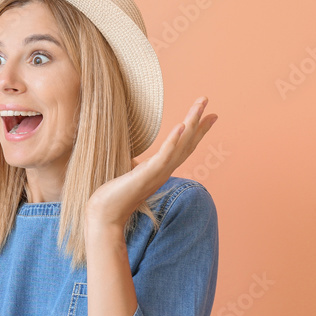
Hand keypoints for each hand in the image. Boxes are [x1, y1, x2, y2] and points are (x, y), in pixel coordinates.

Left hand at [86, 97, 217, 229]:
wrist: (104, 215)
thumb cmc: (115, 196)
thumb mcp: (129, 174)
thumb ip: (135, 165)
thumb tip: (132, 158)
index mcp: (161, 169)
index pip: (184, 147)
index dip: (197, 130)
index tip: (210, 115)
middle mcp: (164, 171)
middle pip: (188, 142)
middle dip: (198, 121)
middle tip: (206, 100)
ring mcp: (158, 173)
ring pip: (181, 145)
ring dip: (191, 124)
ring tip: (199, 105)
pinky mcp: (147, 175)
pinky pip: (164, 156)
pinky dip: (173, 141)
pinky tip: (180, 126)